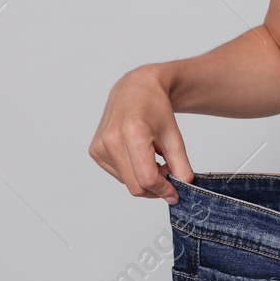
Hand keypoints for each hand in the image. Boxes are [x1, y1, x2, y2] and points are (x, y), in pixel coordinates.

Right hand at [88, 64, 194, 204]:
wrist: (136, 87)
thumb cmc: (155, 107)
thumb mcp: (174, 134)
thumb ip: (181, 163)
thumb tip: (184, 186)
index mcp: (133, 133)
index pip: (147, 178)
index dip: (163, 190)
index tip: (175, 192)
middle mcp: (111, 140)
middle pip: (135, 185)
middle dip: (155, 187)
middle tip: (168, 172)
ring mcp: (100, 146)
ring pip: (126, 182)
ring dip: (143, 178)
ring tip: (154, 158)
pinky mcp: (95, 151)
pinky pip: (118, 175)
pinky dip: (132, 172)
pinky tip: (139, 155)